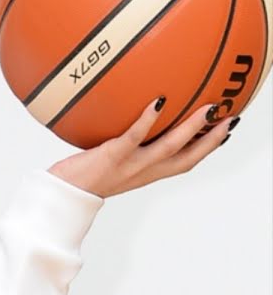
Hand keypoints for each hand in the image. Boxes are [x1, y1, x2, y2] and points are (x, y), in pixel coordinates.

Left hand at [47, 97, 239, 197]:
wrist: (63, 192)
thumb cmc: (84, 173)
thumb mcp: (112, 160)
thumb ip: (126, 146)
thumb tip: (131, 121)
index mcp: (147, 174)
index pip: (185, 162)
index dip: (207, 149)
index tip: (224, 132)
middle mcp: (144, 172)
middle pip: (187, 157)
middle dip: (211, 140)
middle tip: (231, 118)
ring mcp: (130, 165)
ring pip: (169, 147)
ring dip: (191, 128)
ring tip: (207, 108)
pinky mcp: (113, 155)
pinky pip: (134, 137)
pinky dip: (147, 120)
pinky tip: (157, 102)